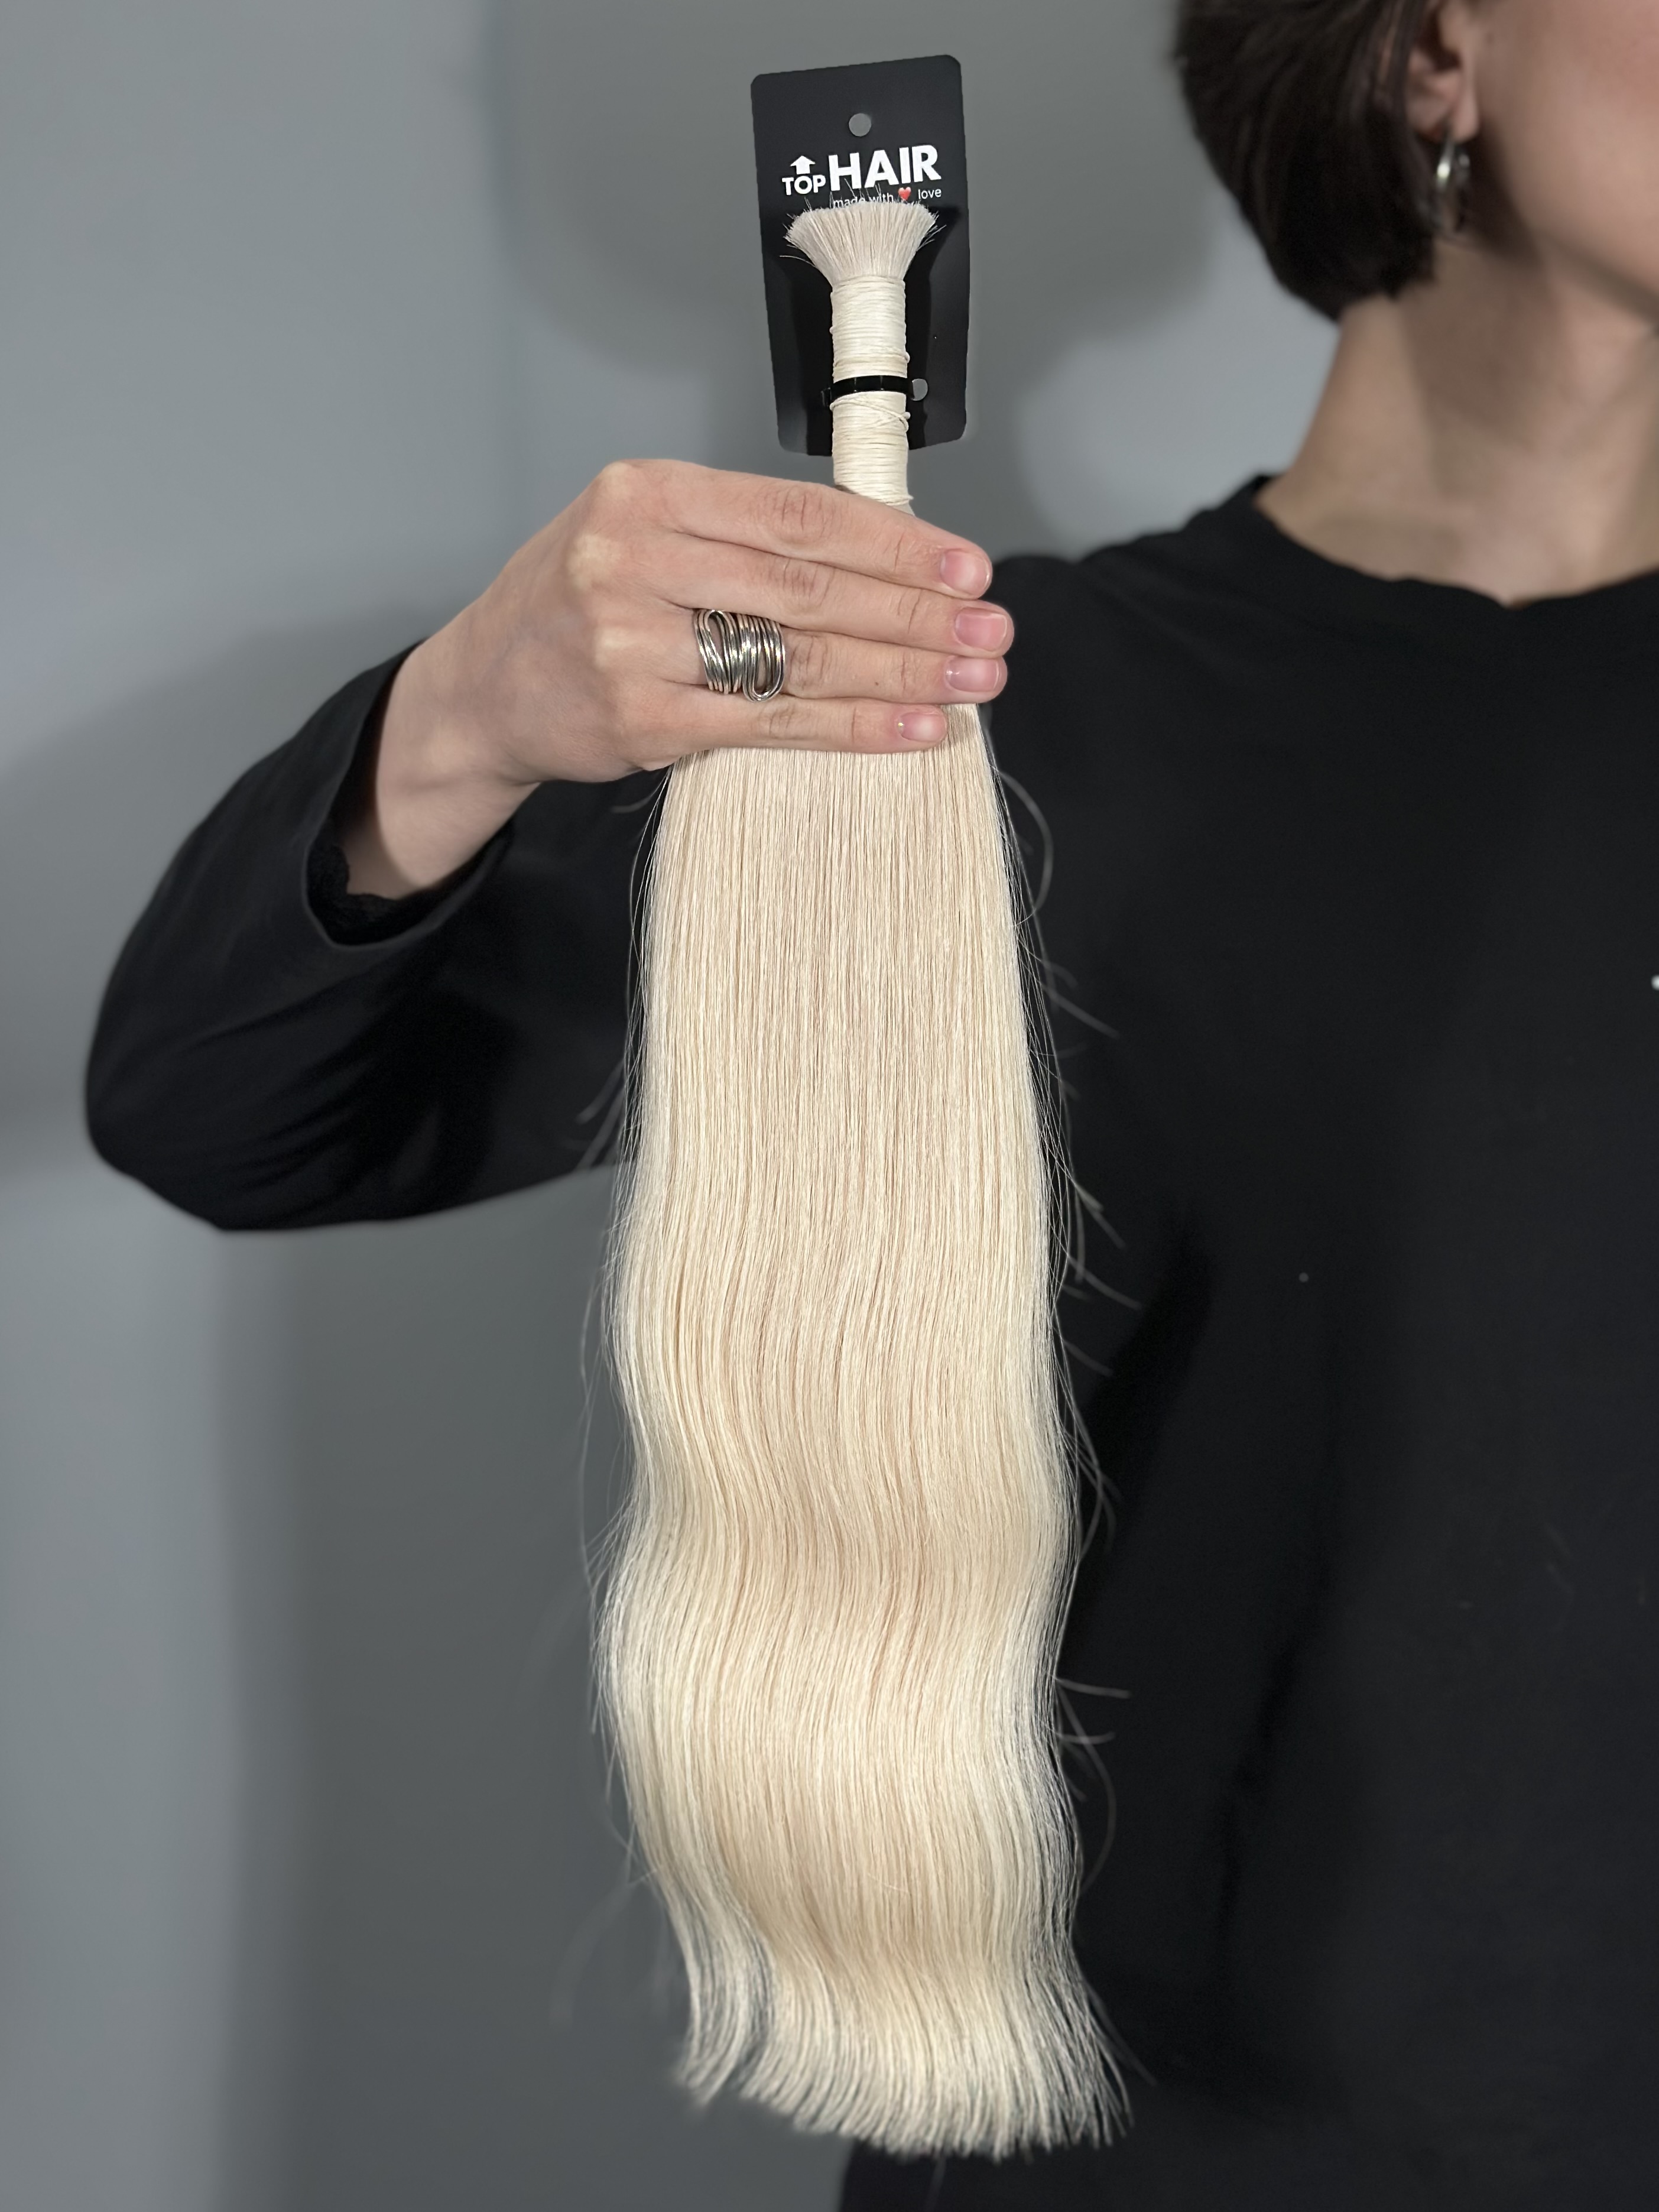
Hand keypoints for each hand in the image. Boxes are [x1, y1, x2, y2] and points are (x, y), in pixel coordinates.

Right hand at [340, 459, 1012, 894]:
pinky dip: (853, 726)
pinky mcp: (643, 719)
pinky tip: (912, 727)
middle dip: (916, 612)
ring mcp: (636, 642)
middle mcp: (636, 557)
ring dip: (902, 670)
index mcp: (648, 493)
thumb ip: (743, 538)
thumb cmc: (577, 607)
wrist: (482, 690)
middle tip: (989, 631)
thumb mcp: (643, 535)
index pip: (801, 513)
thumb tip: (884, 558)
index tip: (967, 567)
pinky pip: (773, 722)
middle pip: (812, 585)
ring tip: (972, 679)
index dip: (897, 542)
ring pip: (800, 655)